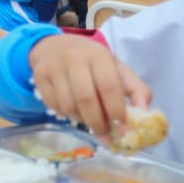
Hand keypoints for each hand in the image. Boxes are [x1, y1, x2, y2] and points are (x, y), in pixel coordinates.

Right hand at [27, 34, 151, 138]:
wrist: (54, 46)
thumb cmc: (91, 62)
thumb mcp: (116, 69)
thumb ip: (136, 90)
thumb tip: (145, 114)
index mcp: (98, 55)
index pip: (109, 86)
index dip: (117, 111)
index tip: (123, 128)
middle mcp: (74, 58)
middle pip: (86, 99)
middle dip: (98, 123)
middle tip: (106, 135)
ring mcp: (53, 67)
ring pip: (68, 105)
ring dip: (82, 121)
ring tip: (90, 122)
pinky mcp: (38, 76)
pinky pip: (53, 106)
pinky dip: (66, 115)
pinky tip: (74, 112)